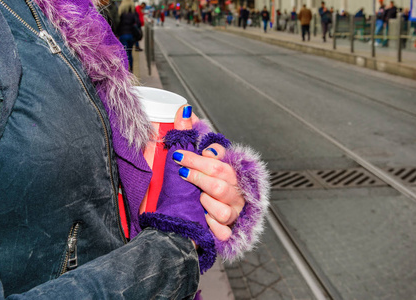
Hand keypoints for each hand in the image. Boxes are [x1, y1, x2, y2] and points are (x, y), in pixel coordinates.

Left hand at [173, 105, 245, 240]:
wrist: (207, 214)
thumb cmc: (204, 182)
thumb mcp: (198, 158)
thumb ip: (191, 133)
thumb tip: (183, 110)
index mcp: (229, 169)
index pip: (220, 159)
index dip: (205, 155)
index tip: (185, 153)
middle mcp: (235, 189)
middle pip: (220, 179)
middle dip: (197, 173)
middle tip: (180, 170)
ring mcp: (234, 210)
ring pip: (224, 207)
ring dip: (206, 201)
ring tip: (197, 199)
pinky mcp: (228, 230)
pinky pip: (223, 231)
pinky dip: (212, 226)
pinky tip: (204, 220)